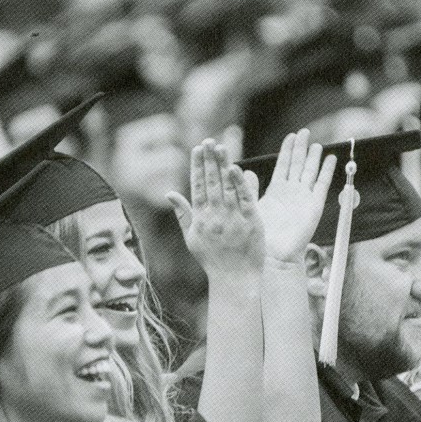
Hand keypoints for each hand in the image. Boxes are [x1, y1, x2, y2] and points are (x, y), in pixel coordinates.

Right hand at [167, 140, 264, 280]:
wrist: (234, 280)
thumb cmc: (213, 260)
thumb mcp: (192, 239)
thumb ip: (182, 214)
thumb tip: (169, 193)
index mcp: (200, 219)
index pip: (197, 187)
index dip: (197, 167)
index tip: (196, 149)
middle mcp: (215, 217)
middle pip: (211, 183)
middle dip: (209, 160)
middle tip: (208, 140)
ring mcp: (233, 220)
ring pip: (227, 188)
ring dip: (223, 165)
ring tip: (221, 147)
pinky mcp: (251, 223)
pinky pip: (245, 200)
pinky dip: (240, 184)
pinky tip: (237, 168)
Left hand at [258, 130, 336, 264]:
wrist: (274, 254)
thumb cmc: (260, 236)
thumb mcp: (251, 207)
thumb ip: (248, 188)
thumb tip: (242, 170)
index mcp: (277, 192)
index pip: (284, 165)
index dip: (287, 150)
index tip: (290, 135)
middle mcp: (292, 193)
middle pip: (298, 165)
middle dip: (301, 148)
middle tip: (304, 131)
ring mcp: (304, 198)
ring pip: (310, 172)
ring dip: (314, 157)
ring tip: (316, 143)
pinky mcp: (314, 205)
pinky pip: (322, 184)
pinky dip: (327, 171)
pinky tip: (331, 158)